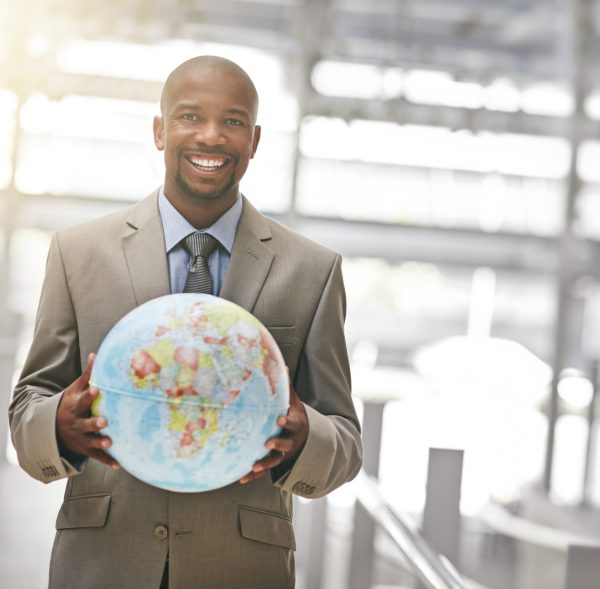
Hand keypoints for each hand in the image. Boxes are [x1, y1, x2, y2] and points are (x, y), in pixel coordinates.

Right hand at [56, 353, 119, 469]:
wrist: (52, 428)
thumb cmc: (70, 403)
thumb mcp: (75, 389)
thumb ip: (88, 374)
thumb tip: (96, 353)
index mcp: (75, 406)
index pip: (82, 400)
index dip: (90, 395)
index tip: (97, 389)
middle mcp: (77, 423)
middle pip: (85, 423)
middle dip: (94, 423)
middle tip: (105, 421)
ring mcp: (80, 437)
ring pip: (90, 441)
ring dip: (100, 443)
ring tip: (110, 443)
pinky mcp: (85, 449)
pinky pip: (97, 456)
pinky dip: (107, 461)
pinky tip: (120, 465)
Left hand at [240, 379, 307, 483]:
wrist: (306, 439)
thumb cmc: (296, 415)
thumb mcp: (296, 403)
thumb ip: (287, 388)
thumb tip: (282, 364)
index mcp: (296, 425)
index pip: (292, 423)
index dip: (287, 422)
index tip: (279, 419)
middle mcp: (291, 442)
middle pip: (285, 445)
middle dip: (277, 445)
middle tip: (267, 443)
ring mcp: (284, 454)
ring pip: (275, 461)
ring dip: (264, 464)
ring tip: (253, 466)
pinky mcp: (276, 463)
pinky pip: (264, 471)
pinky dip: (253, 476)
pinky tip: (241, 479)